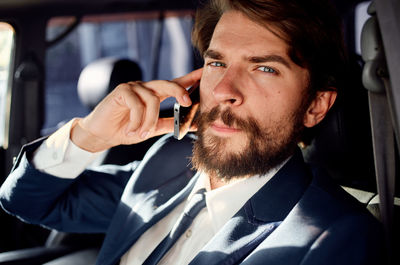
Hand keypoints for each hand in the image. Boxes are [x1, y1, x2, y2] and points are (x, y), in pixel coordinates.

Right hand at [71, 68, 202, 151]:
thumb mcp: (152, 128)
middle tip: (189, 103)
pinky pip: (137, 104)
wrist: (102, 134)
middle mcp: (146, 88)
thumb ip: (170, 124)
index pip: (175, 83)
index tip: (205, 72)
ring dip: (149, 121)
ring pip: (153, 99)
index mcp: (155, 94)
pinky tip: (131, 130)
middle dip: (180, 91)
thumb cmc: (127, 130)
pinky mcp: (121, 91)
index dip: (190, 78)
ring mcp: (133, 87)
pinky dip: (137, 121)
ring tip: (142, 134)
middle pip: (168, 83)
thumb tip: (193, 125)